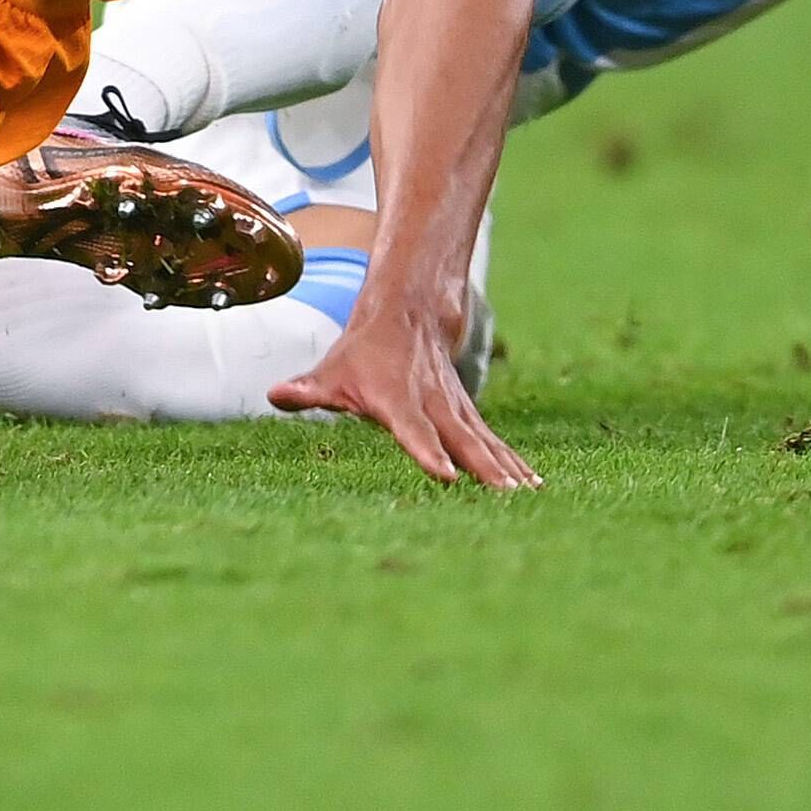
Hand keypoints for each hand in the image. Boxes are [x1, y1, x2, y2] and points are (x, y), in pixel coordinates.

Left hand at [270, 298, 538, 489]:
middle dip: (484, 469)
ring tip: (526, 497)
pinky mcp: (468, 414)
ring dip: (506, 468)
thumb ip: (309, 389)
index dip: (428, 452)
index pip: (414, 429)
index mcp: (398, 399)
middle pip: (462, 440)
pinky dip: (513, 461)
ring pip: (484, 441)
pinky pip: (492, 440)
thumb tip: (276, 394)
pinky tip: (533, 486)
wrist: (408, 313)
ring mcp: (455, 409)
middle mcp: (433, 404)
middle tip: (506, 497)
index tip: (445, 476)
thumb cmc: (362, 353)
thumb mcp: (332, 370)